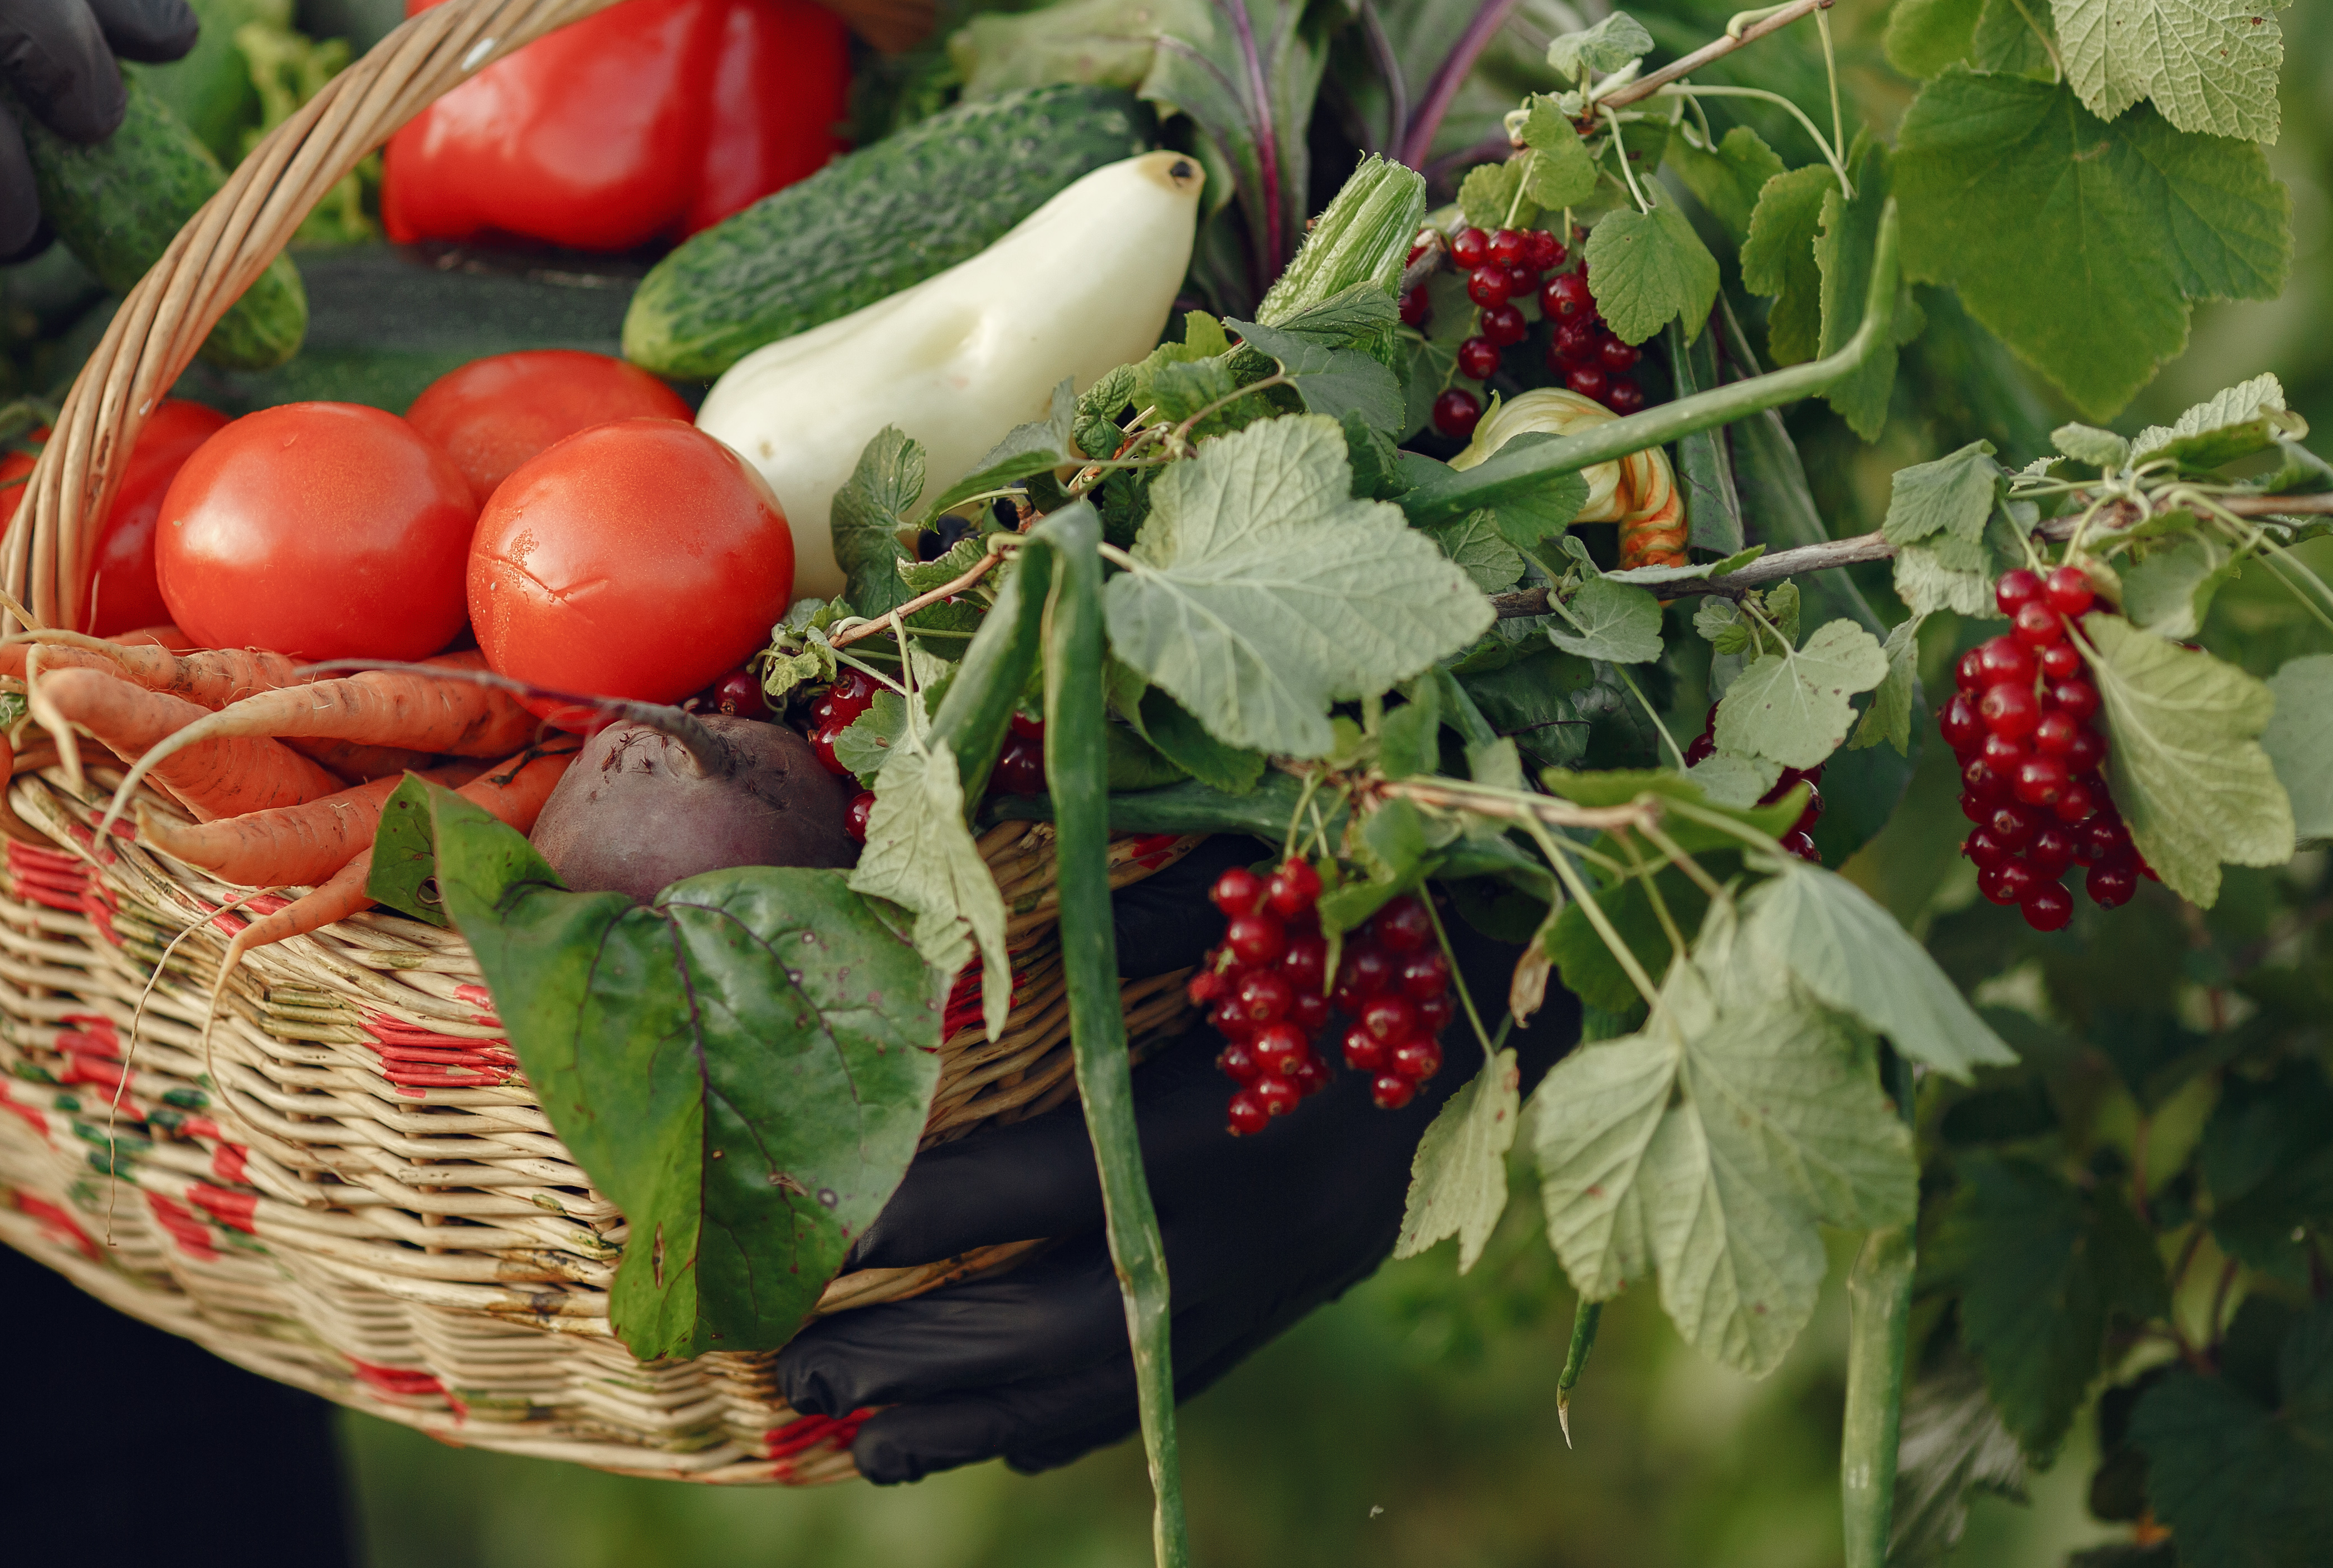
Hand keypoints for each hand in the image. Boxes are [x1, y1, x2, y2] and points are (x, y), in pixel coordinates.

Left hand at [776, 858, 1570, 1484]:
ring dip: (982, 1419)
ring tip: (866, 1445)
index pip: (1039, 1186)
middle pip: (1058, 1320)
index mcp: (1227, 1119)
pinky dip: (1078, 1421)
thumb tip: (972, 916)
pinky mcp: (1305, 1292)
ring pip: (1115, 1382)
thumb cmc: (1378, 905)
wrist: (1536, 982)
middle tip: (796, 1360)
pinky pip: (1178, 1383)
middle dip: (920, 1349)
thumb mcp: (1251, 887)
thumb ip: (1119, 911)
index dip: (917, 1217)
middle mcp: (1252, 1224)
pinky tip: (1000, 1441)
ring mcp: (1285, 1276)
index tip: (807, 1234)